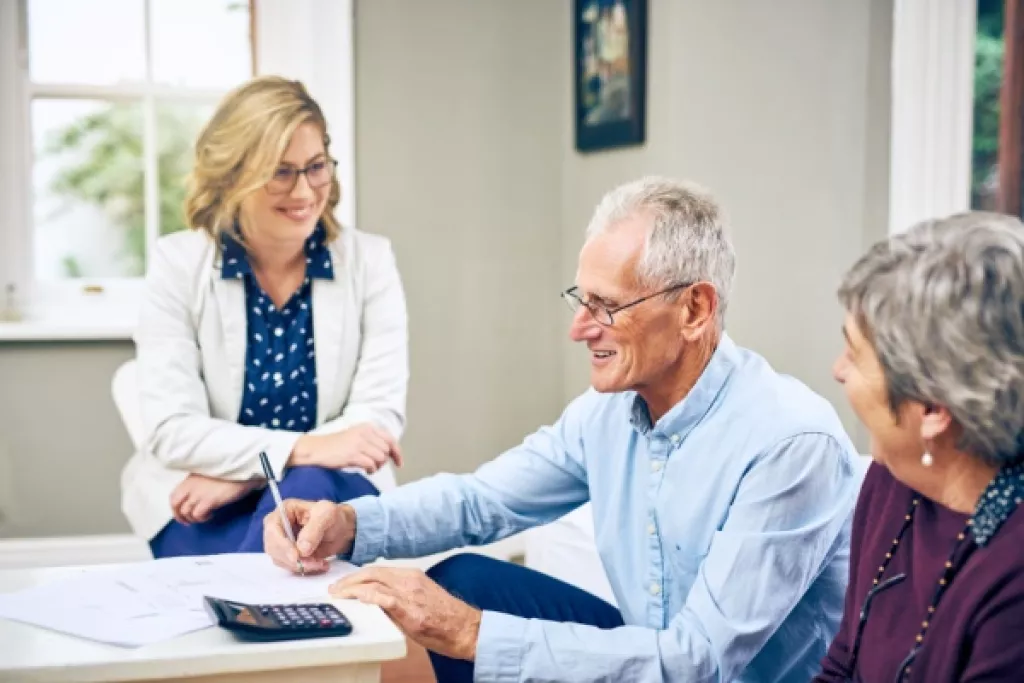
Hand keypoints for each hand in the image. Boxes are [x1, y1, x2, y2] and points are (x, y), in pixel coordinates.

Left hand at [170, 474, 257, 524]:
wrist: (244, 470)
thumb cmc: (231, 471)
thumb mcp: (210, 474)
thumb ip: (200, 484)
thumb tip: (197, 496)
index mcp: (191, 478)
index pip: (174, 495)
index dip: (176, 507)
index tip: (182, 513)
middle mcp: (191, 485)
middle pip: (175, 504)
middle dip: (179, 516)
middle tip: (188, 522)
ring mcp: (199, 493)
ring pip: (186, 512)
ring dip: (193, 518)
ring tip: (204, 517)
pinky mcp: (209, 500)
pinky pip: (198, 515)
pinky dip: (202, 518)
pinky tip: (211, 515)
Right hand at [263, 500, 356, 573]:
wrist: (341, 529)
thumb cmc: (333, 516)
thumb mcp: (327, 515)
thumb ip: (314, 529)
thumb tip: (302, 549)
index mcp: (284, 511)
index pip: (272, 529)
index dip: (281, 545)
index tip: (296, 556)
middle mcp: (278, 527)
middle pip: (273, 548)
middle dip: (292, 559)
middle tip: (313, 563)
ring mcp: (282, 543)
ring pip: (281, 560)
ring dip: (300, 565)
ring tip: (321, 563)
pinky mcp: (288, 556)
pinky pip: (290, 567)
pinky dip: (304, 569)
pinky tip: (320, 565)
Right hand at [290, 423, 403, 472]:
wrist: (315, 449)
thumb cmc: (336, 446)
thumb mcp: (356, 437)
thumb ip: (372, 441)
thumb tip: (389, 453)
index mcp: (367, 427)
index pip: (390, 439)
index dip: (397, 453)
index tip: (399, 463)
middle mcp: (365, 433)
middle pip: (386, 450)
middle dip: (384, 461)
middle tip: (375, 466)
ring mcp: (359, 443)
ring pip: (380, 458)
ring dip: (377, 466)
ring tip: (369, 468)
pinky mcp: (353, 454)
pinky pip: (371, 464)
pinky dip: (371, 470)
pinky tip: (366, 471)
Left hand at [330, 567, 481, 660]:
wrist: (467, 629)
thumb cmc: (447, 619)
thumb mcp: (422, 600)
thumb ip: (401, 596)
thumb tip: (379, 603)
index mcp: (412, 576)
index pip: (378, 570)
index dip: (358, 576)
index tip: (345, 583)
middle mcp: (409, 580)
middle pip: (371, 572)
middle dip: (349, 580)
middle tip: (335, 589)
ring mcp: (409, 594)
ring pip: (373, 581)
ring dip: (351, 588)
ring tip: (337, 595)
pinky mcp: (410, 610)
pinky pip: (382, 598)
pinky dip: (365, 596)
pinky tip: (354, 599)